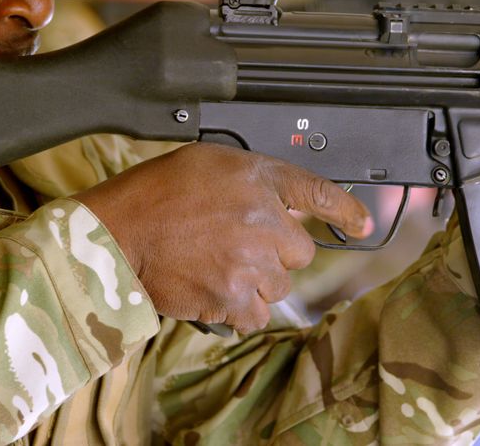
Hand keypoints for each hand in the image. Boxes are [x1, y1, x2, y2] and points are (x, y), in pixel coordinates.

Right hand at [72, 142, 372, 332]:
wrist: (118, 233)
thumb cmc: (152, 195)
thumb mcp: (207, 164)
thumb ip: (252, 181)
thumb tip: (283, 204)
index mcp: (258, 180)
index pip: (317, 192)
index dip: (345, 210)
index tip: (361, 224)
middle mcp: (263, 219)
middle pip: (299, 252)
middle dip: (273, 252)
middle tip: (234, 245)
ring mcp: (251, 262)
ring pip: (278, 286)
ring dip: (255, 282)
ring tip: (215, 266)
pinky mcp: (234, 298)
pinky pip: (256, 315)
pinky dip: (238, 309)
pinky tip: (211, 289)